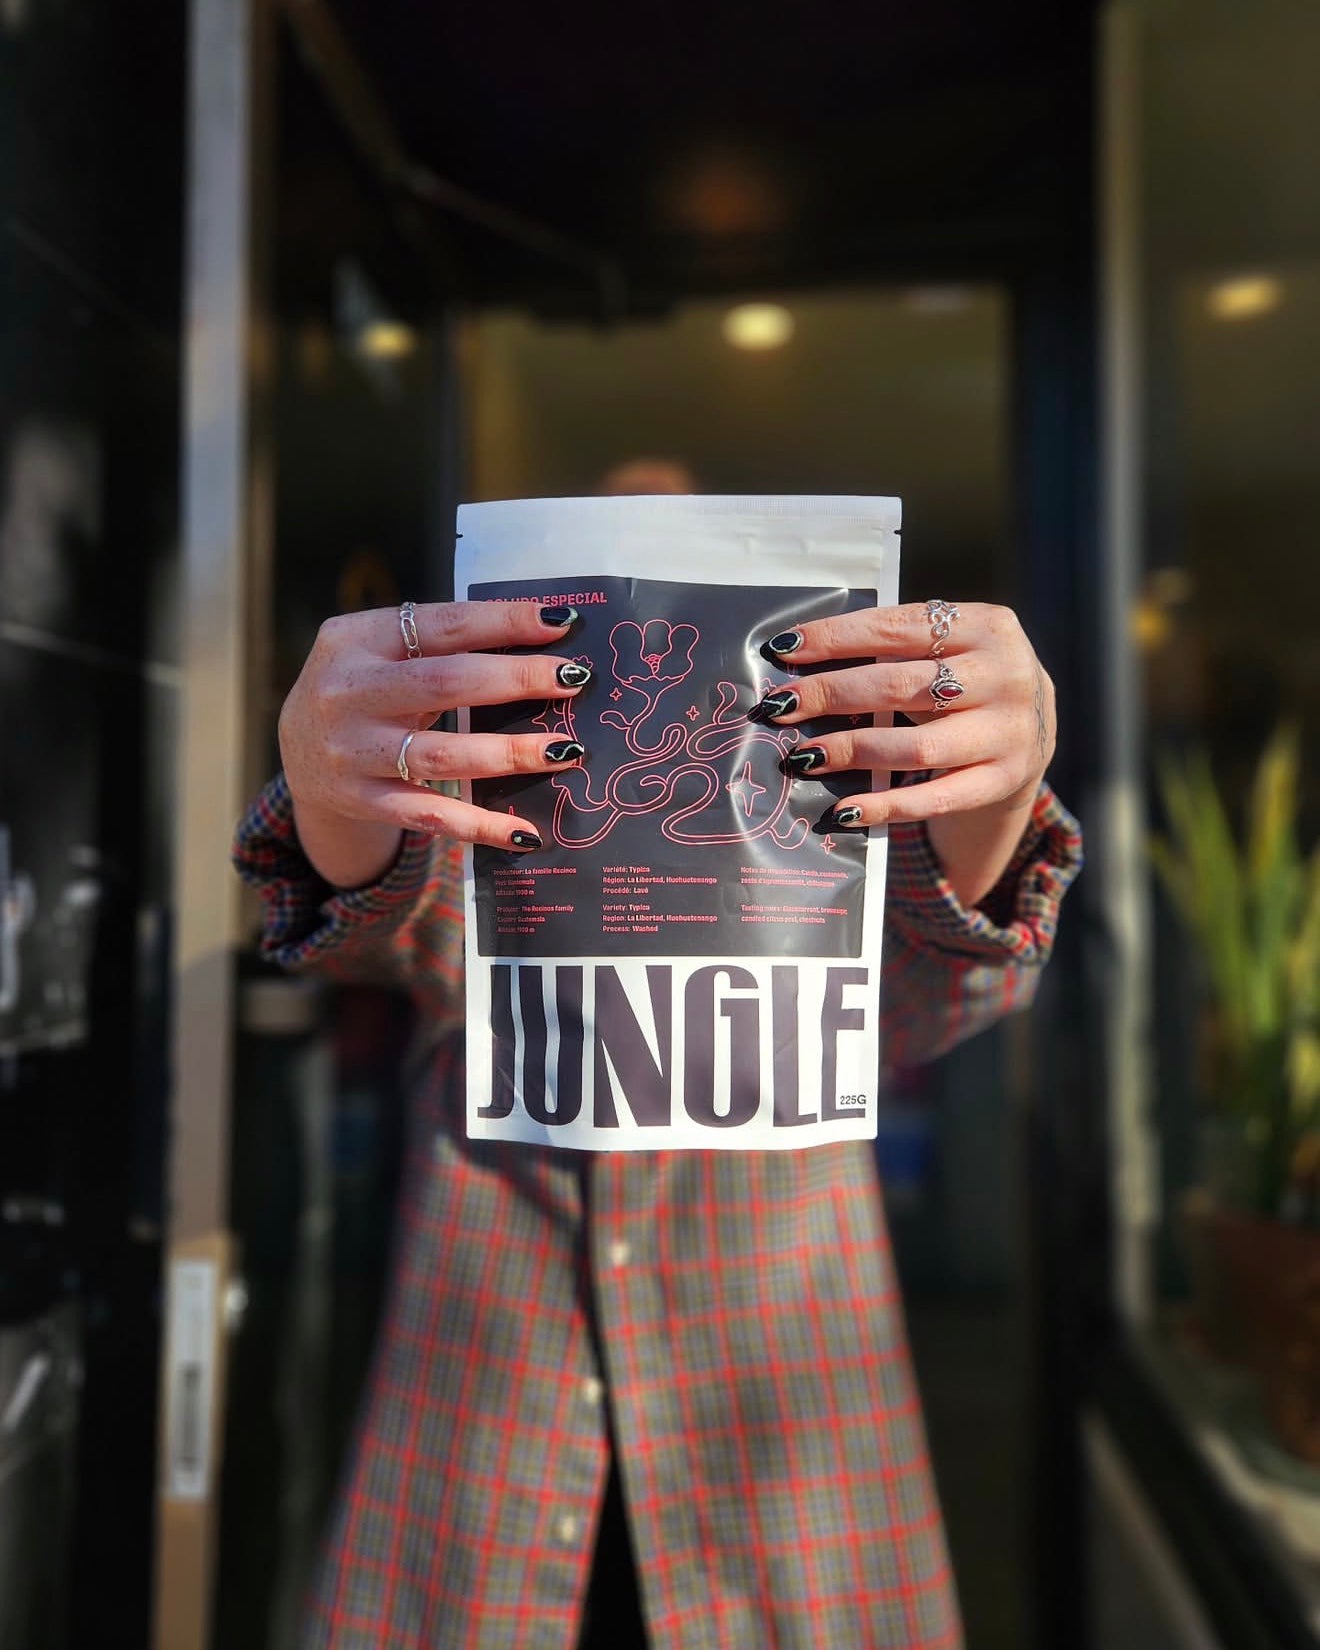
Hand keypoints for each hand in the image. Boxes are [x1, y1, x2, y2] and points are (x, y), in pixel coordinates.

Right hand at [278, 601, 590, 887]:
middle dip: (516, 680)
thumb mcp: (381, 651)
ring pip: (442, 755)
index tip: (562, 626)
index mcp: (356, 638)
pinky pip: (430, 814)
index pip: (442, 625)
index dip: (504, 623)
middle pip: (445, 683)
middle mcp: (347, 692)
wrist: (296, 752)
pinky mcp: (360, 801)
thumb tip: (544, 640)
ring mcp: (350, 751)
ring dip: (510, 753)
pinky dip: (480, 825)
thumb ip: (441, 644)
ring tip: (566, 749)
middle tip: (574, 681)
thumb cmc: (367, 690)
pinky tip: (527, 831)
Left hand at [759, 602, 1055, 904]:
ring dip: (851, 751)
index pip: (897, 628)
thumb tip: (801, 659)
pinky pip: (933, 799)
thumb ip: (895, 646)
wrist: (1034, 725)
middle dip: (830, 695)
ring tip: (803, 756)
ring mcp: (1008, 732)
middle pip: (898, 686)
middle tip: (780, 707)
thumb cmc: (968, 675)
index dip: (836, 638)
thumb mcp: (950, 645)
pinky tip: (843, 809)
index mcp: (987, 625)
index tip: (785, 651)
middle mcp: (1005, 675)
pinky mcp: (1002, 780)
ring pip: (915, 746)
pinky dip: (884, 805)